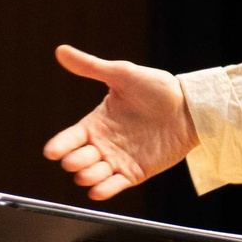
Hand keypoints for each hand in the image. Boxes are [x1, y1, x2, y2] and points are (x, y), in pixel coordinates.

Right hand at [43, 45, 196, 200]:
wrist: (189, 107)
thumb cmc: (156, 87)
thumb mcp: (122, 74)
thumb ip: (91, 66)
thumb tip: (61, 51)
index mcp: (96, 122)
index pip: (69, 138)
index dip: (59, 146)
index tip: (52, 152)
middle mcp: (103, 143)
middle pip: (77, 160)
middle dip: (74, 162)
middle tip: (80, 157)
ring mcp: (118, 160)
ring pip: (92, 176)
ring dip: (87, 177)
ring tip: (89, 174)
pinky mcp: (135, 173)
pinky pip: (114, 186)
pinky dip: (103, 190)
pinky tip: (97, 190)